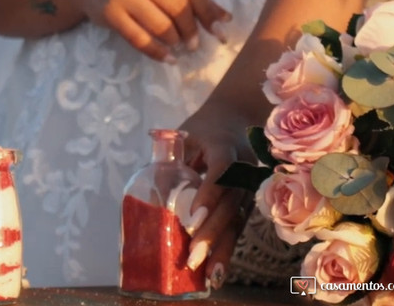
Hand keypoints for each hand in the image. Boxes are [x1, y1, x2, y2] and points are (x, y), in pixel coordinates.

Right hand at [74, 0, 230, 61]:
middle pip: (177, 6)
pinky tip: (167, 58)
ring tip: (178, 46)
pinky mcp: (109, 14)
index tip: (220, 28)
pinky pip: (139, 38)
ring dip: (175, 40)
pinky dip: (157, 52)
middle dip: (191, 29)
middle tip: (194, 44)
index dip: (207, 10)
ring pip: (161, 24)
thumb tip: (223, 18)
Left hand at [178, 105, 256, 288]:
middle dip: (212, 231)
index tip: (193, 216)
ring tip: (209, 274)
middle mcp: (243, 170)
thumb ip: (168, 157)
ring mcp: (248, 187)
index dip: (209, 194)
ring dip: (222, 247)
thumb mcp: (184, 134)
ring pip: (237, 220)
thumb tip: (146, 191)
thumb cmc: (203, 128)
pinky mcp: (246, 201)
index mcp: (225, 147)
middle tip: (194, 255)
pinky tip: (216, 271)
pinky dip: (226, 249)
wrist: (237, 117)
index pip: (221, 171)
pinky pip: (237, 226)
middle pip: (230, 203)